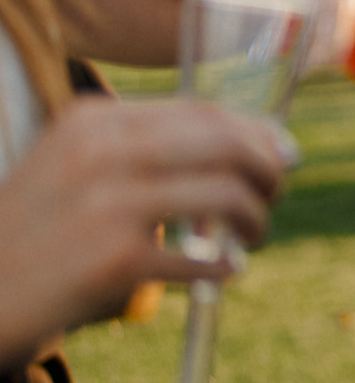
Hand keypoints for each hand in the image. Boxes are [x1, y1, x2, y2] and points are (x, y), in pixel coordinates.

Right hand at [0, 97, 285, 363]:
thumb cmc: (42, 229)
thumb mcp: (76, 166)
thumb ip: (145, 148)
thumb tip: (252, 142)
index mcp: (93, 122)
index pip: (203, 113)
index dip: (257, 132)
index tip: (284, 152)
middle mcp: (100, 154)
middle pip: (226, 146)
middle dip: (268, 169)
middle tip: (276, 193)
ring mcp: (108, 206)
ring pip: (226, 196)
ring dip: (256, 219)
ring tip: (252, 237)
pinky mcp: (116, 260)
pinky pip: (203, 258)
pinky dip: (224, 266)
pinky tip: (224, 270)